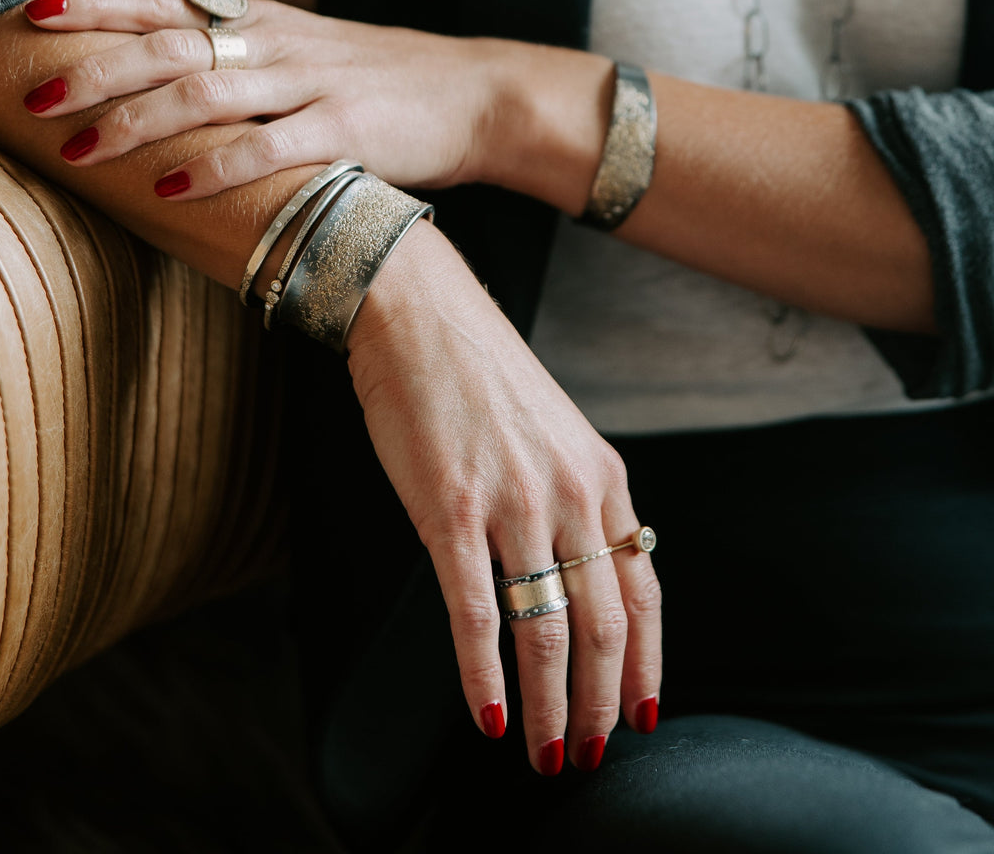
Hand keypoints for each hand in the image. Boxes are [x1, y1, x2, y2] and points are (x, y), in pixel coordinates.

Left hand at [22, 0, 503, 197]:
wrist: (478, 95)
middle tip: (37, 97)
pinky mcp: (346, 130)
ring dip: (136, 120)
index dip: (100, 7)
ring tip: (80, 148)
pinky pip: (266, 145)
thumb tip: (193, 77)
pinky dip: (213, 165)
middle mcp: (280, 44)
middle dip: (95, 69)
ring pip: (205, 91)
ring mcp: (312, 84)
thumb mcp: (316, 55)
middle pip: (168, 43)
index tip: (39, 14)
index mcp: (269, 23)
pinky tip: (170, 187)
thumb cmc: (393, 85)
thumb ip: (256, 61)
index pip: (168, 2)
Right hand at [346, 221, 662, 772]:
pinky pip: (476, 612)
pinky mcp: (450, 508)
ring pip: (547, 630)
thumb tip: (581, 569)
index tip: (642, 714)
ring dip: (552, 707)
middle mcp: (571, 493)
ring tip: (546, 755)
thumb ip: (576, 498)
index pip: (644, 591)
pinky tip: (487, 715)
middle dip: (603, 704)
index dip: (647, 663)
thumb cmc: (482, 375)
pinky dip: (483, 676)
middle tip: (590, 755)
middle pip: (605, 625)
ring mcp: (513, 501)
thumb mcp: (556, 432)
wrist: (422, 314)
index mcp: (603, 477)